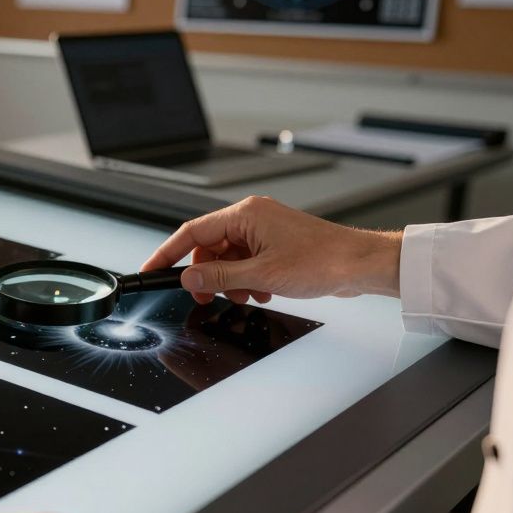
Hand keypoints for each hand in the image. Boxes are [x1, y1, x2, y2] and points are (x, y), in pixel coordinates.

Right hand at [141, 196, 401, 304]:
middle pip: (209, 247)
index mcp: (245, 215)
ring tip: (247, 296)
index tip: (153, 270)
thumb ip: (219, 277)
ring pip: (228, 257)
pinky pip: (247, 262)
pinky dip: (248, 280)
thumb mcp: (261, 275)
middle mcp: (253, 217)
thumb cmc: (322, 260)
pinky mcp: (276, 244)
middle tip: (206, 297)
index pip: (192, 232)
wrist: (359, 264)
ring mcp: (265, 230)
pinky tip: (263, 292)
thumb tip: (189, 279)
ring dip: (231, 281)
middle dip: (207, 275)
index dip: (168, 253)